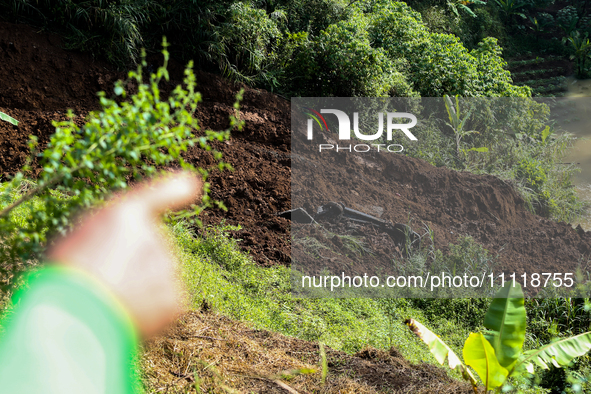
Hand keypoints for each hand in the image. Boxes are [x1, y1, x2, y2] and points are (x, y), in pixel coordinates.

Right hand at [48, 172, 201, 336]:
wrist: (76, 317)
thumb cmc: (70, 276)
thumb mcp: (79, 238)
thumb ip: (113, 231)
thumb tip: (135, 237)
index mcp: (127, 214)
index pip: (161, 194)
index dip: (175, 189)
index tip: (190, 183)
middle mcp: (156, 235)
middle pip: (152, 251)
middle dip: (133, 266)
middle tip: (103, 280)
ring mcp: (169, 266)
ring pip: (158, 278)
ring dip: (140, 290)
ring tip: (110, 299)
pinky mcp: (177, 298)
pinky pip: (166, 303)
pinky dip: (151, 313)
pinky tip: (127, 315)